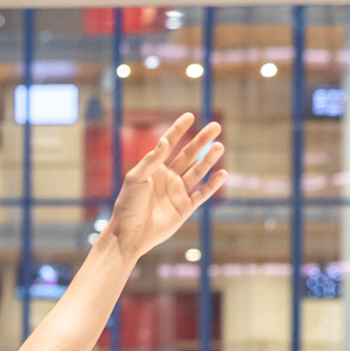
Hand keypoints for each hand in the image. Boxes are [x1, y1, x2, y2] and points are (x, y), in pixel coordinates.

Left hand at [104, 113, 226, 260]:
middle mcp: (168, 178)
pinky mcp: (185, 208)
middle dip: (201, 140)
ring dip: (208, 159)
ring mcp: (178, 192)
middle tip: (215, 126)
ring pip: (197, 172)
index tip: (190, 116)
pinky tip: (222, 173)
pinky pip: (202, 194)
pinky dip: (212, 185)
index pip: (169, 145)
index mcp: (154, 169)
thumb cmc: (127, 205)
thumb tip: (164, 141)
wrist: (129, 234)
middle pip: (189, 155)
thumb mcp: (135, 179)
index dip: (179, 130)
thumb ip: (151, 161)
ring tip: (219, 146)